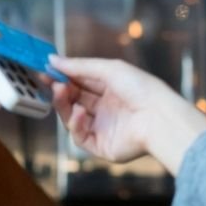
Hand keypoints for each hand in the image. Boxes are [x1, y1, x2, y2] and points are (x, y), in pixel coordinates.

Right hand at [50, 55, 205, 173]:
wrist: (159, 117)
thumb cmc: (141, 89)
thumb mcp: (109, 69)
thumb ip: (80, 66)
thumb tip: (53, 59)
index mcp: (111, 89)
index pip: (81, 82)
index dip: (63, 77)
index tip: (46, 70)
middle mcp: (106, 109)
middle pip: (74, 100)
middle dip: (60, 90)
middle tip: (47, 81)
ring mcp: (103, 128)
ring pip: (72, 118)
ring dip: (63, 105)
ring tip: (60, 91)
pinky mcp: (101, 146)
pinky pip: (80, 137)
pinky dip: (75, 124)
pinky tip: (79, 112)